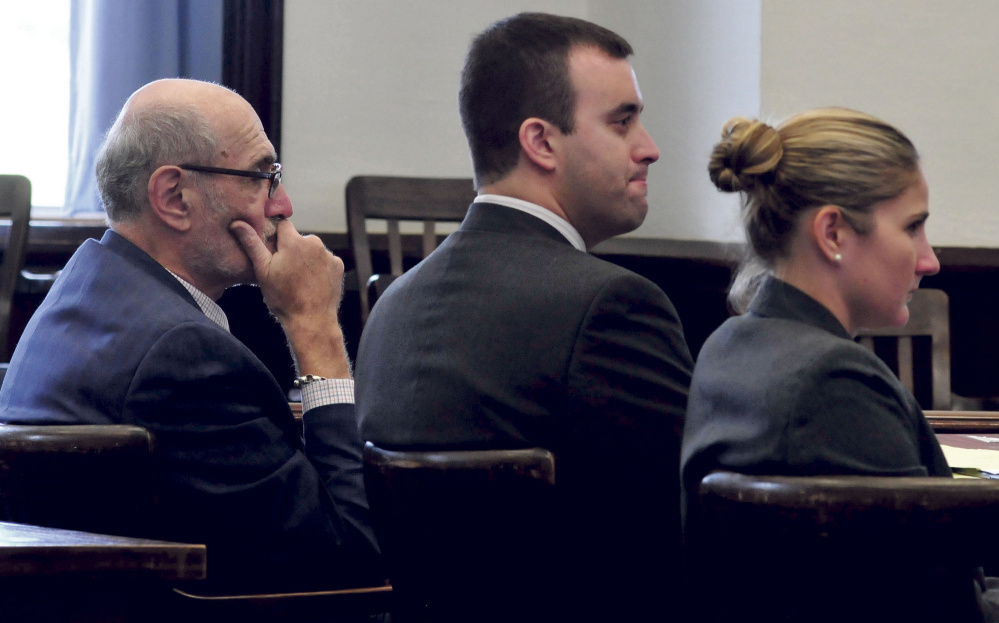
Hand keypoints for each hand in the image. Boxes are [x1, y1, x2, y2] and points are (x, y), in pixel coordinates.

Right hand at [230, 218, 350, 377]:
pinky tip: (311, 283)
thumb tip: (238, 223)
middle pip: (298, 239)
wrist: (312, 321)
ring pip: (312, 250)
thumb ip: (252, 244)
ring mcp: (328, 255)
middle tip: (284, 272)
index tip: (273, 253)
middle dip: (291, 250)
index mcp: (294, 241)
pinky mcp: (338, 266)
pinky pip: (324, 261)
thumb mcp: (263, 271)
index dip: (276, 238)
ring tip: (298, 281)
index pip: (283, 225)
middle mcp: (315, 243)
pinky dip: (318, 268)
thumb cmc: (284, 298)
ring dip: (305, 259)